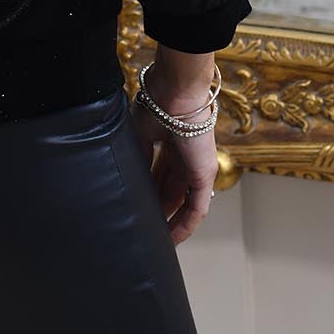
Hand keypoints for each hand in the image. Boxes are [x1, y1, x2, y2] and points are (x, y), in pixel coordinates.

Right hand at [130, 107, 217, 243]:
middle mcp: (185, 157)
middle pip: (170, 191)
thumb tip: (129, 179)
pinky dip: (185, 226)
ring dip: (170, 223)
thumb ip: (139, 157)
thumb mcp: (140, 134)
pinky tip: (171, 240)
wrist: (175, 92)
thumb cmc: (157, 104)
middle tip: (142, 228)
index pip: (159, 175)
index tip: (135, 207)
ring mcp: (196, 167)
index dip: (148, 193)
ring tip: (154, 241)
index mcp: (170, 143)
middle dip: (157, 210)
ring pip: (184, 204)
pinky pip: (196, 209)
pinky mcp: (204, 176)